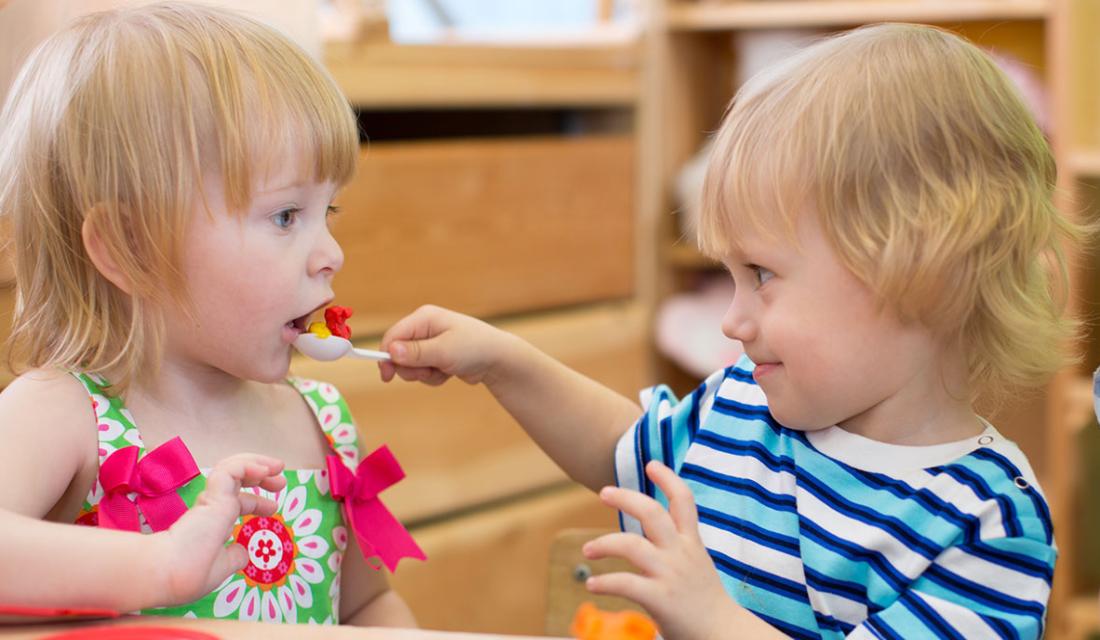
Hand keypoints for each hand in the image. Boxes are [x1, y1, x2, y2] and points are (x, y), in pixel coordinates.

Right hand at [156, 453, 285, 605]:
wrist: (166, 574)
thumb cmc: (188, 575)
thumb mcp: (219, 567)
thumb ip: (232, 557)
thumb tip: (243, 552)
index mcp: (210, 522)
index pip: (235, 502)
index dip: (256, 501)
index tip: (273, 508)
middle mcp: (210, 508)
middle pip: (236, 479)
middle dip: (260, 474)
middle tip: (280, 479)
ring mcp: (211, 500)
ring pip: (233, 468)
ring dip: (257, 463)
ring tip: (277, 466)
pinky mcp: (212, 495)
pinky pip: (232, 470)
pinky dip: (248, 466)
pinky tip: (264, 471)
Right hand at [379, 305, 514, 386]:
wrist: (499, 359)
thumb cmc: (475, 348)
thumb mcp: (444, 351)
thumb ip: (416, 352)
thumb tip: (391, 351)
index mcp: (424, 318)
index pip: (393, 336)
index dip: (386, 356)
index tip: (387, 376)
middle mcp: (425, 328)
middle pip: (398, 353)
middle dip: (411, 368)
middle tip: (428, 371)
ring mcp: (431, 342)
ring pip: (411, 366)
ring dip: (424, 374)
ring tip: (443, 370)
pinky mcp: (436, 356)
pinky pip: (423, 372)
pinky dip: (434, 377)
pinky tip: (449, 372)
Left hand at [582, 461, 739, 639]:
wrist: (723, 634)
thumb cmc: (706, 603)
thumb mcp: (697, 565)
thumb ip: (678, 549)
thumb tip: (652, 539)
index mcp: (692, 543)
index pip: (684, 501)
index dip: (668, 478)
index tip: (651, 464)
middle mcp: (681, 553)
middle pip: (651, 512)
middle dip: (625, 497)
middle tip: (604, 492)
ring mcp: (670, 574)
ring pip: (631, 544)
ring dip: (603, 543)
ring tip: (588, 550)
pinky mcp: (659, 598)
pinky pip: (624, 583)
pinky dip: (603, 582)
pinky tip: (592, 585)